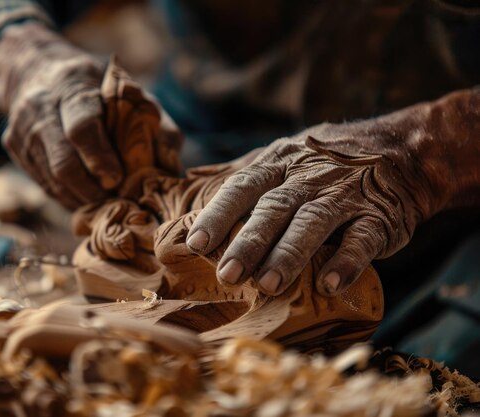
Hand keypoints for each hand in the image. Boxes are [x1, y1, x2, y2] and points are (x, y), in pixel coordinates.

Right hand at [0, 23, 181, 208]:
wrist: (34, 71)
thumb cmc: (93, 87)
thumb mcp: (126, 91)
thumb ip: (155, 122)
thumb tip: (171, 166)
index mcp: (72, 86)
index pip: (82, 128)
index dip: (100, 159)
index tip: (117, 179)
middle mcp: (40, 108)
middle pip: (63, 163)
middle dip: (92, 190)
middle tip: (116, 202)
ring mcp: (22, 131)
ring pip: (52, 181)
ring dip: (82, 200)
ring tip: (107, 207)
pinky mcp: (14, 149)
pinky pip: (44, 185)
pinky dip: (69, 198)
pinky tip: (88, 201)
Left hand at [186, 91, 479, 296]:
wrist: (397, 150)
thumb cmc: (322, 162)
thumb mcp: (281, 156)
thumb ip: (240, 173)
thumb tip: (188, 184)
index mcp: (278, 165)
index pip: (242, 187)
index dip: (218, 215)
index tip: (195, 243)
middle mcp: (307, 178)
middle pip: (273, 208)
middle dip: (249, 242)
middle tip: (227, 274)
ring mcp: (343, 196)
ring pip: (313, 223)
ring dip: (290, 254)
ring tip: (269, 285)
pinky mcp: (377, 216)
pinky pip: (363, 238)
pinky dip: (348, 260)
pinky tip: (331, 284)